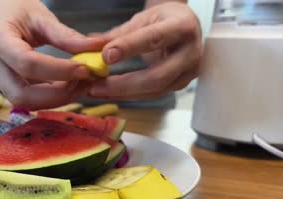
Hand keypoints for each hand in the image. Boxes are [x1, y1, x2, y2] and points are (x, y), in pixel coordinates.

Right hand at [0, 0, 105, 108]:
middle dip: (58, 94)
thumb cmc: (18, 9)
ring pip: (26, 102)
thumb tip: (97, 48)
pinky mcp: (5, 86)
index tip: (85, 69)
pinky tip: (69, 86)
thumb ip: (67, 36)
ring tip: (81, 84)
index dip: (59, 71)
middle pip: (22, 95)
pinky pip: (29, 99)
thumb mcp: (42, 16)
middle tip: (85, 83)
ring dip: (57, 99)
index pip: (28, 64)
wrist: (0, 11)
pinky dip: (52, 96)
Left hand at [87, 2, 201, 100]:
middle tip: (96, 87)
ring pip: (154, 90)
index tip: (106, 56)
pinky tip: (110, 93)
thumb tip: (92, 45)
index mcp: (182, 27)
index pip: (154, 39)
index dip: (129, 48)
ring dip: (122, 94)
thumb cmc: (164, 19)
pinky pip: (153, 94)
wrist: (186, 26)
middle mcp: (190, 52)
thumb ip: (119, 34)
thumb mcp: (143, 19)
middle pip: (157, 76)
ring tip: (97, 91)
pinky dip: (129, 95)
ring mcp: (188, 72)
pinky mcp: (181, 85)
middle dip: (123, 84)